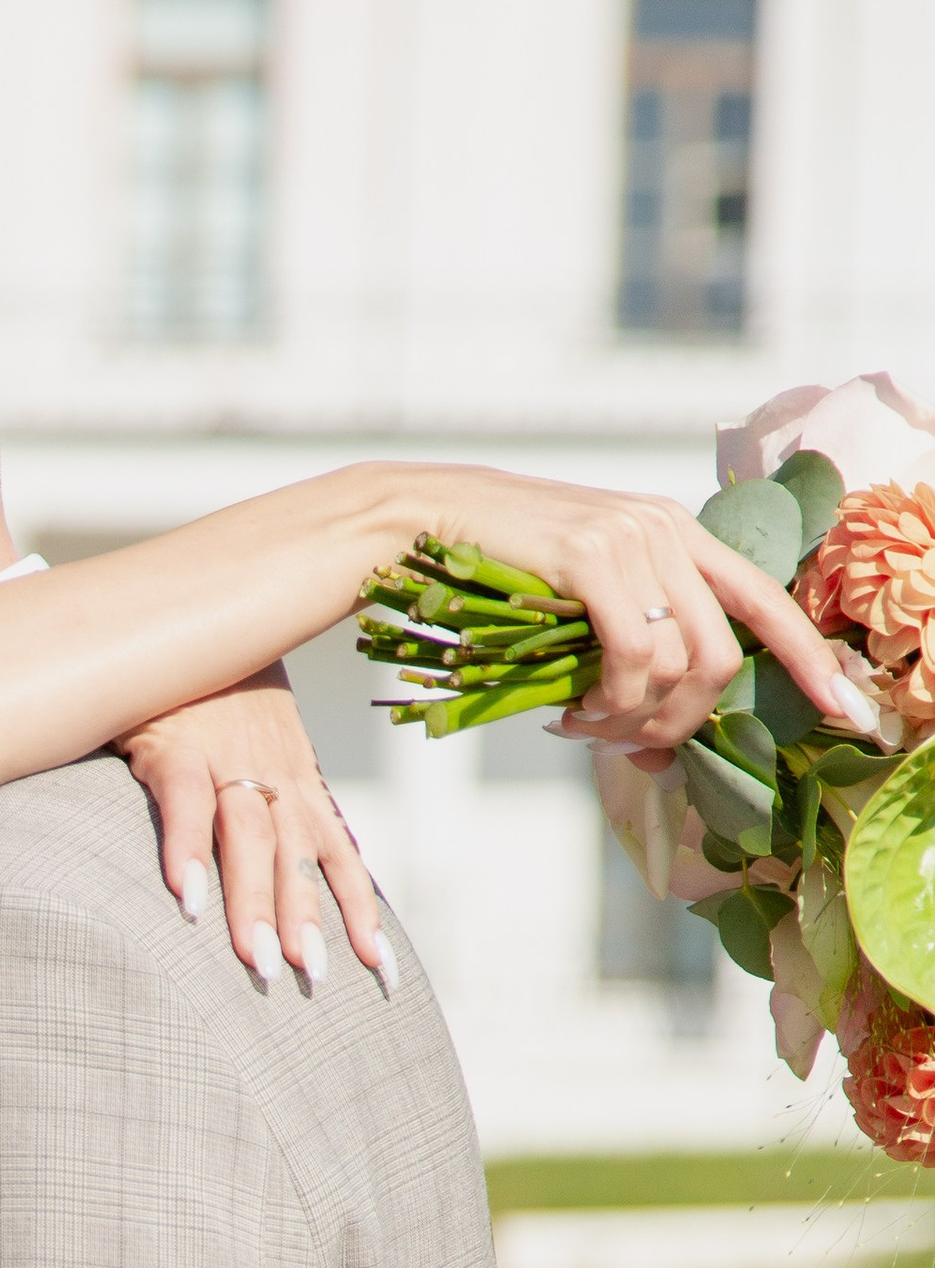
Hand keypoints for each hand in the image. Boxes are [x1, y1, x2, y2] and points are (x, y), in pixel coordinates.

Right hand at [119, 668, 388, 996]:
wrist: (176, 618)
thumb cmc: (211, 688)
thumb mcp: (258, 737)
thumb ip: (272, 792)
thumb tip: (284, 854)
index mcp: (298, 779)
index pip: (340, 854)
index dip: (360, 911)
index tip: (381, 970)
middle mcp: (273, 774)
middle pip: (296, 857)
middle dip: (306, 920)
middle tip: (313, 979)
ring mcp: (226, 758)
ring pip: (249, 838)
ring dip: (255, 902)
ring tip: (259, 962)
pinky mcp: (175, 744)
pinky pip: (185, 803)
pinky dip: (188, 849)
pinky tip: (186, 899)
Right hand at [417, 468, 875, 756]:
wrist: (424, 522)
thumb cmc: (492, 576)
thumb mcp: (579, 610)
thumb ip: (629, 658)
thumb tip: (660, 744)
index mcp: (677, 535)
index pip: (767, 601)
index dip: (809, 660)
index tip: (842, 712)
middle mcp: (666, 529)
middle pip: (722, 656)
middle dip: (678, 723)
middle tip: (623, 745)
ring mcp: (633, 538)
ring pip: (677, 665)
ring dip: (631, 721)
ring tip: (584, 727)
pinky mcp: (595, 557)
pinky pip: (632, 656)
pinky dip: (609, 703)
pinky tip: (572, 713)